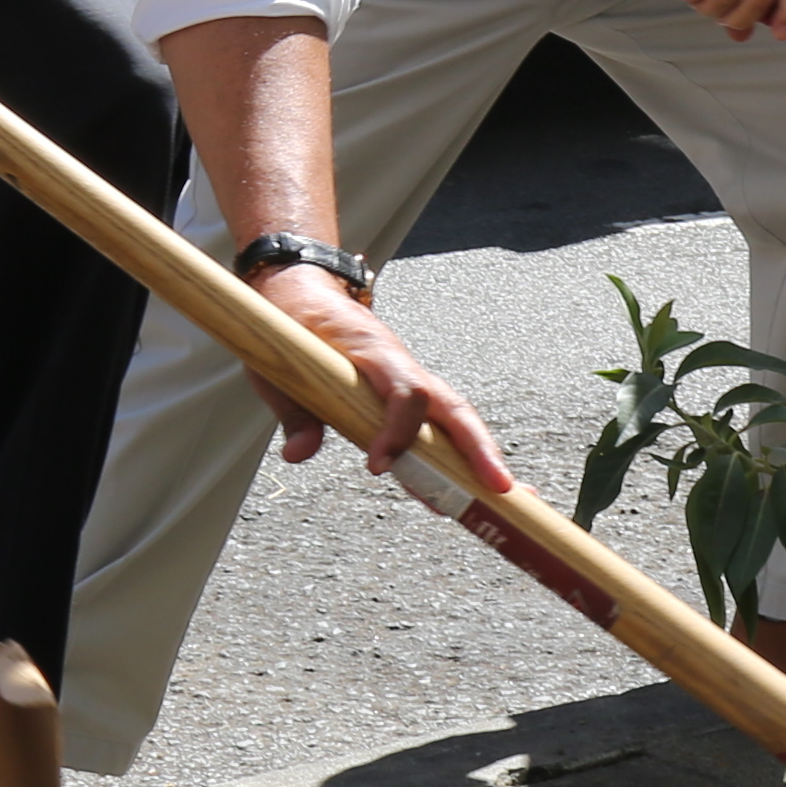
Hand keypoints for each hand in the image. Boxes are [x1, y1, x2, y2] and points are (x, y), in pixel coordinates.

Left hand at [248, 268, 504, 481]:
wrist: (301, 288)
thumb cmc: (291, 324)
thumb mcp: (279, 368)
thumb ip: (294, 414)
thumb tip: (297, 455)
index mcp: (372, 351)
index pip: (406, 390)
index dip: (400, 430)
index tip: (378, 466)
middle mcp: (401, 365)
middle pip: (452, 407)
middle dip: (478, 448)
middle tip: (500, 488)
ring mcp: (408, 381)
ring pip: (453, 419)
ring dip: (479, 457)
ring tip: (506, 497)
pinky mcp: (404, 396)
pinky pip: (434, 428)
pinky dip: (449, 461)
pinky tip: (458, 495)